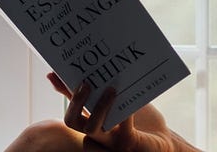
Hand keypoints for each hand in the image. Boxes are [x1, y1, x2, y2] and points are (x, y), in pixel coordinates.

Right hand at [47, 72, 196, 151]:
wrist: (162, 141)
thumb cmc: (141, 122)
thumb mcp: (120, 102)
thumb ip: (102, 92)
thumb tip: (84, 73)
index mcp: (93, 122)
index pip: (71, 106)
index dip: (63, 90)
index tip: (54, 72)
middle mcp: (97, 135)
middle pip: (72, 121)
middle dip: (76, 101)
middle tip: (86, 83)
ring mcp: (110, 142)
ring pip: (92, 128)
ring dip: (99, 106)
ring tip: (111, 89)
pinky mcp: (128, 144)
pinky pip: (123, 129)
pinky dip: (125, 114)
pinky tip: (130, 100)